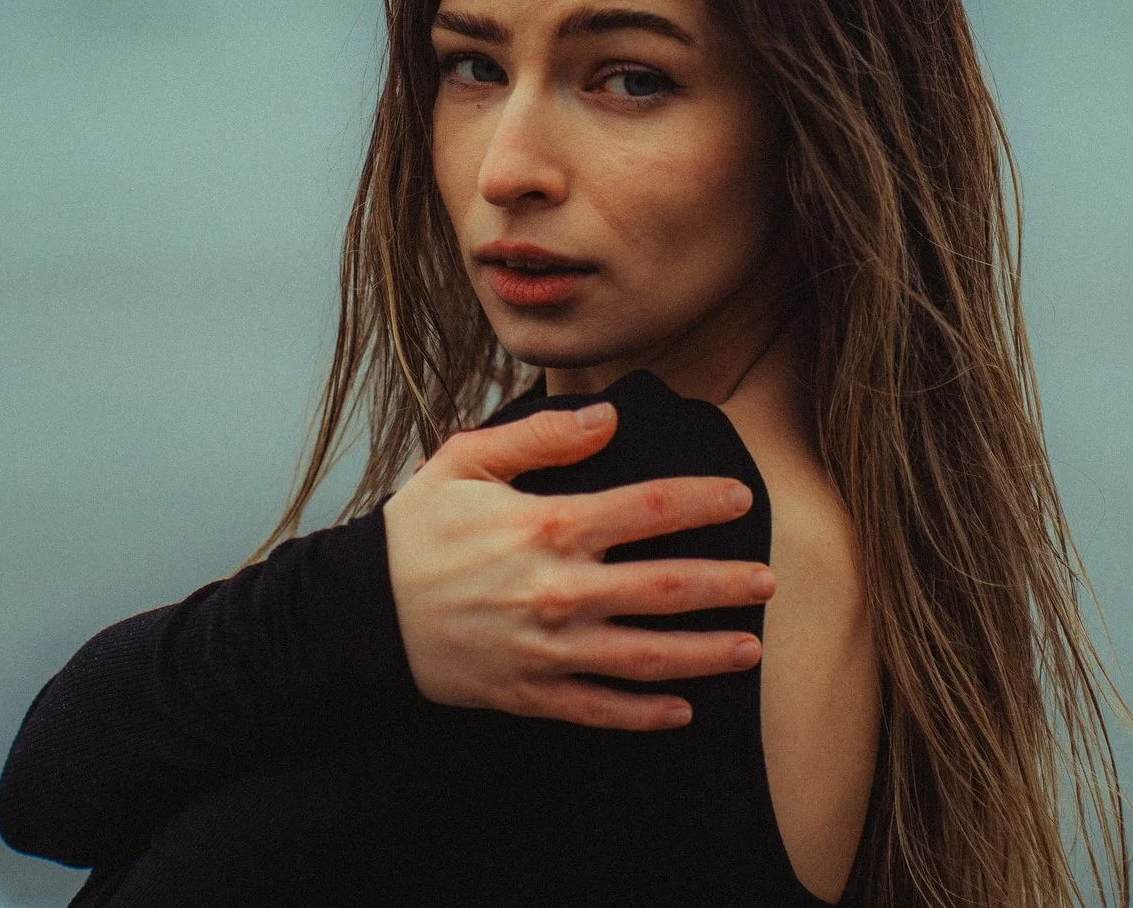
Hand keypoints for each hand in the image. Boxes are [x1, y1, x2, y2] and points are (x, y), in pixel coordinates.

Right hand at [382, 400, 775, 729]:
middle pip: (666, 588)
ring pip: (647, 656)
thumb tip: (608, 417)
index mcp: (549, 525)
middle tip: (771, 583)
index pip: (651, 508)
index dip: (704, 501)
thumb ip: (541, 435)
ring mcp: (548, 649)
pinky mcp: (530, 693)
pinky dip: (645, 714)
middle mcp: (560, 590)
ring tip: (752, 649)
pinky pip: (600, 710)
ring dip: (707, 654)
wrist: (361, 614)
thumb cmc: (417, 530)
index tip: (741, 498)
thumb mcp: (466, 461)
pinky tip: (685, 711)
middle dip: (727, 585)